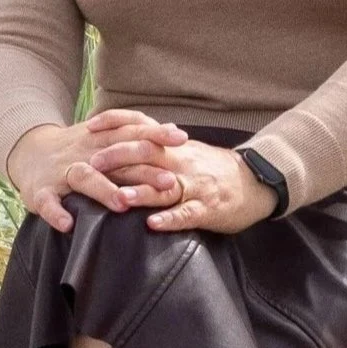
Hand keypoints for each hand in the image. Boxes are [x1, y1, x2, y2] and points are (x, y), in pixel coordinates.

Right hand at [6, 109, 188, 232]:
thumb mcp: (106, 137)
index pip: (132, 133)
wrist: (29, 151)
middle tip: (168, 182)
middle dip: (141, 169)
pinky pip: (47, 202)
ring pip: (84, 177)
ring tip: (122, 205)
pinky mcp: (41, 191)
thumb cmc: (79, 149)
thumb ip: (138, 136)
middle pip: (115, 157)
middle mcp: (85, 153)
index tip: (182, 139)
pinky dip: (56, 213)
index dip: (156, 135)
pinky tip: (68, 225)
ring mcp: (62, 172)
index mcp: (101, 140)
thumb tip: (177, 132)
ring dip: (103, 190)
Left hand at [85, 134, 278, 233]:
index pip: (142, 126)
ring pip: (165, 186)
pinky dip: (170, 219)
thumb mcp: (185, 150)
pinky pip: (187, 214)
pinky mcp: (208, 209)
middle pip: (148, 154)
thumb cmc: (214, 168)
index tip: (90, 125)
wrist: (256, 181)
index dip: (116, 123)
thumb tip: (125, 136)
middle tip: (92, 165)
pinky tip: (152, 224)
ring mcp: (195, 186)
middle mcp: (183, 161)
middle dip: (119, 158)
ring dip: (141, 191)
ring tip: (119, 197)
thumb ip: (158, 144)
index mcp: (175, 146)